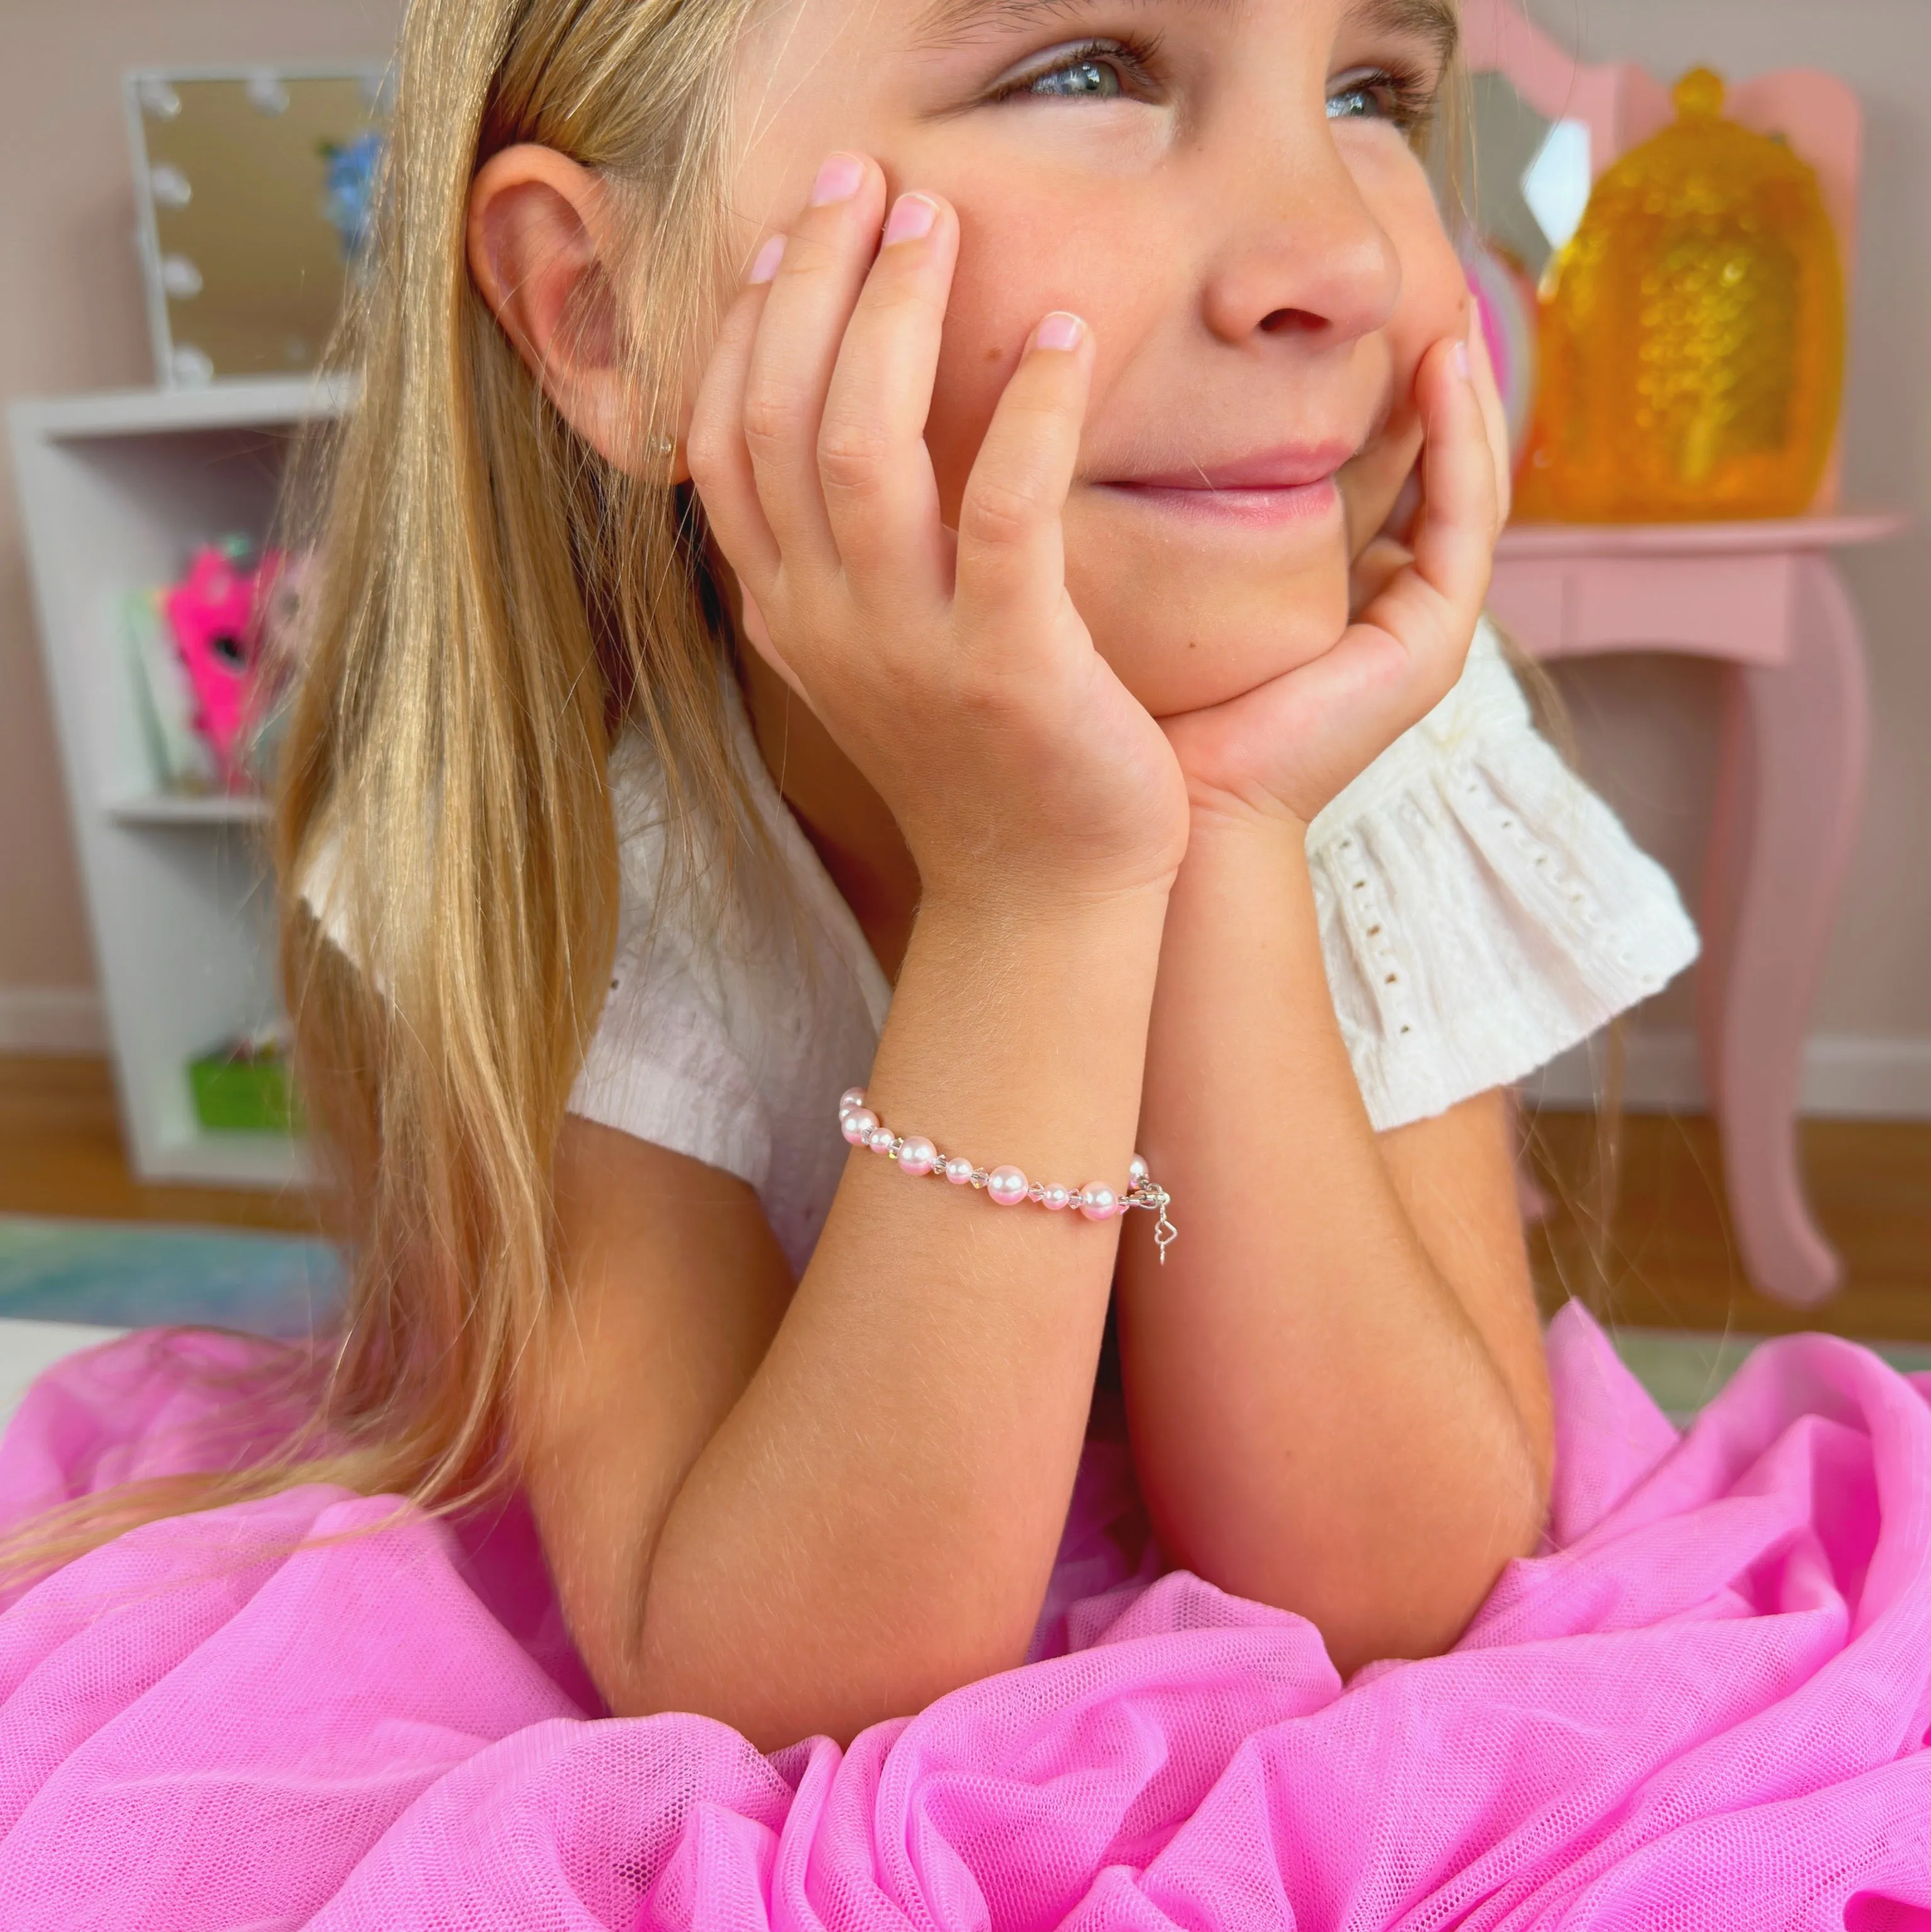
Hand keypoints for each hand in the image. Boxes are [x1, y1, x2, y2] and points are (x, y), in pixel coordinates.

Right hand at [687, 153, 1188, 909]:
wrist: (1043, 895)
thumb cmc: (982, 760)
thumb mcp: (880, 653)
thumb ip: (839, 556)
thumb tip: (829, 430)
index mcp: (787, 612)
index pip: (720, 441)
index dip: (744, 325)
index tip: (791, 234)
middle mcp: (822, 623)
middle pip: (777, 417)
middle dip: (810, 281)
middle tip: (867, 183)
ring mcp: (905, 649)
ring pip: (858, 445)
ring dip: (892, 317)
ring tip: (937, 223)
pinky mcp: (1008, 666)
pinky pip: (1003, 508)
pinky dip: (1028, 411)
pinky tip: (1064, 339)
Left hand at [1161, 327, 1505, 830]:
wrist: (1168, 798)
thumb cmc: (1150, 690)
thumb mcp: (1165, 563)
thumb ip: (1181, 493)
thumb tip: (1133, 386)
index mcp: (1327, 583)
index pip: (1370, 464)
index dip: (1371, 382)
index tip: (1343, 302)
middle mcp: (1381, 600)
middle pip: (1428, 464)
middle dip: (1427, 374)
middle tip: (1412, 272)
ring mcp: (1418, 625)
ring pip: (1463, 480)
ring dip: (1462, 391)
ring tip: (1445, 299)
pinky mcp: (1431, 642)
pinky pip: (1465, 520)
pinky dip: (1464, 441)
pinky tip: (1443, 366)